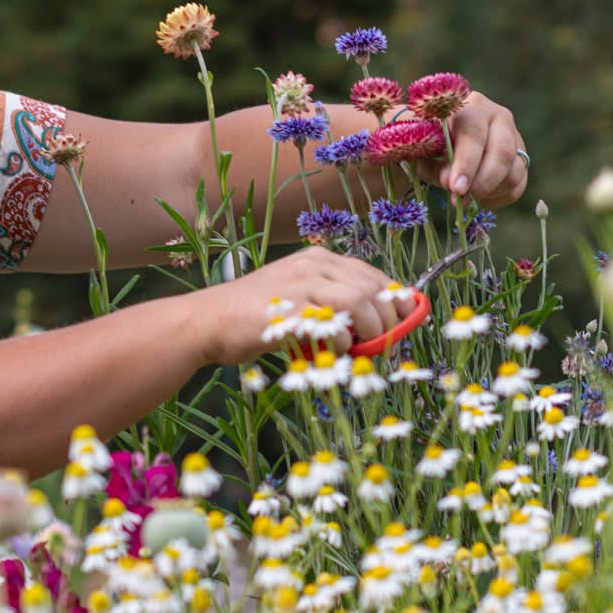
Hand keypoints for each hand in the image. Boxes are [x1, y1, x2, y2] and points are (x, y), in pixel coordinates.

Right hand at [200, 247, 406, 366]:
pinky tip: (332, 352)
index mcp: (318, 260)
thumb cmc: (255, 317)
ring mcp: (299, 284)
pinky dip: (341, 342)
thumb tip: (375, 326)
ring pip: (358, 301)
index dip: (395, 300)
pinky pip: (331, 324)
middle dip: (388, 321)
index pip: (373, 275)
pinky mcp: (287, 309)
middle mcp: (312, 265)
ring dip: (370, 331)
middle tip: (386, 346)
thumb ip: (333, 306)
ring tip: (363, 350)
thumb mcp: (299, 300)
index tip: (404, 323)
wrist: (208, 321)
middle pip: (371, 288)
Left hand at [419, 92, 526, 207]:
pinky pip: (517, 186)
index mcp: (471, 106)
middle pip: (503, 153)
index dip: (467, 163)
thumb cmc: (426, 143)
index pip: (475, 134)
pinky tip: (478, 197)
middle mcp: (499, 117)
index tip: (456, 188)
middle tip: (461, 201)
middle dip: (483, 183)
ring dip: (489, 192)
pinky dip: (498, 198)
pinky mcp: (520, 159)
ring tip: (464, 198)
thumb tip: (453, 182)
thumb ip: (436, 165)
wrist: (438, 143)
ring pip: (514, 172)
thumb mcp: (423, 152)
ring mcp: (514, 138)